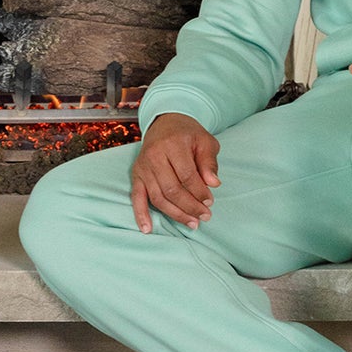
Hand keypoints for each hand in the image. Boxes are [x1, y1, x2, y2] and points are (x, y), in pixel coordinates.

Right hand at [130, 113, 220, 232]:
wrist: (165, 123)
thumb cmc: (188, 134)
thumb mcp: (205, 141)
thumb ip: (209, 162)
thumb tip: (214, 184)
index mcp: (173, 145)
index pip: (187, 176)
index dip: (200, 192)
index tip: (211, 201)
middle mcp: (154, 155)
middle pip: (172, 189)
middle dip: (190, 206)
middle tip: (205, 216)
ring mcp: (143, 166)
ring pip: (158, 197)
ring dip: (175, 214)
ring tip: (192, 223)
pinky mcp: (137, 175)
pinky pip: (136, 197)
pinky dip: (140, 214)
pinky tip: (147, 229)